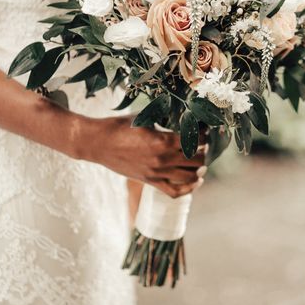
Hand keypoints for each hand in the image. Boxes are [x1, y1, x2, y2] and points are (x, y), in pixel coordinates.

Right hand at [77, 116, 206, 197]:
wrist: (98, 143)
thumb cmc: (121, 126)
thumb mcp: (146, 117)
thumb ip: (165, 118)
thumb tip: (182, 112)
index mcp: (163, 141)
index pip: (195, 141)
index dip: (204, 136)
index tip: (206, 130)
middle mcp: (163, 159)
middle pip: (196, 160)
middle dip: (204, 152)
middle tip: (204, 145)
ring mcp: (157, 173)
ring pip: (189, 177)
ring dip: (199, 169)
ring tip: (201, 161)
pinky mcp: (150, 182)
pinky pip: (174, 192)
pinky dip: (188, 189)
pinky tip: (195, 182)